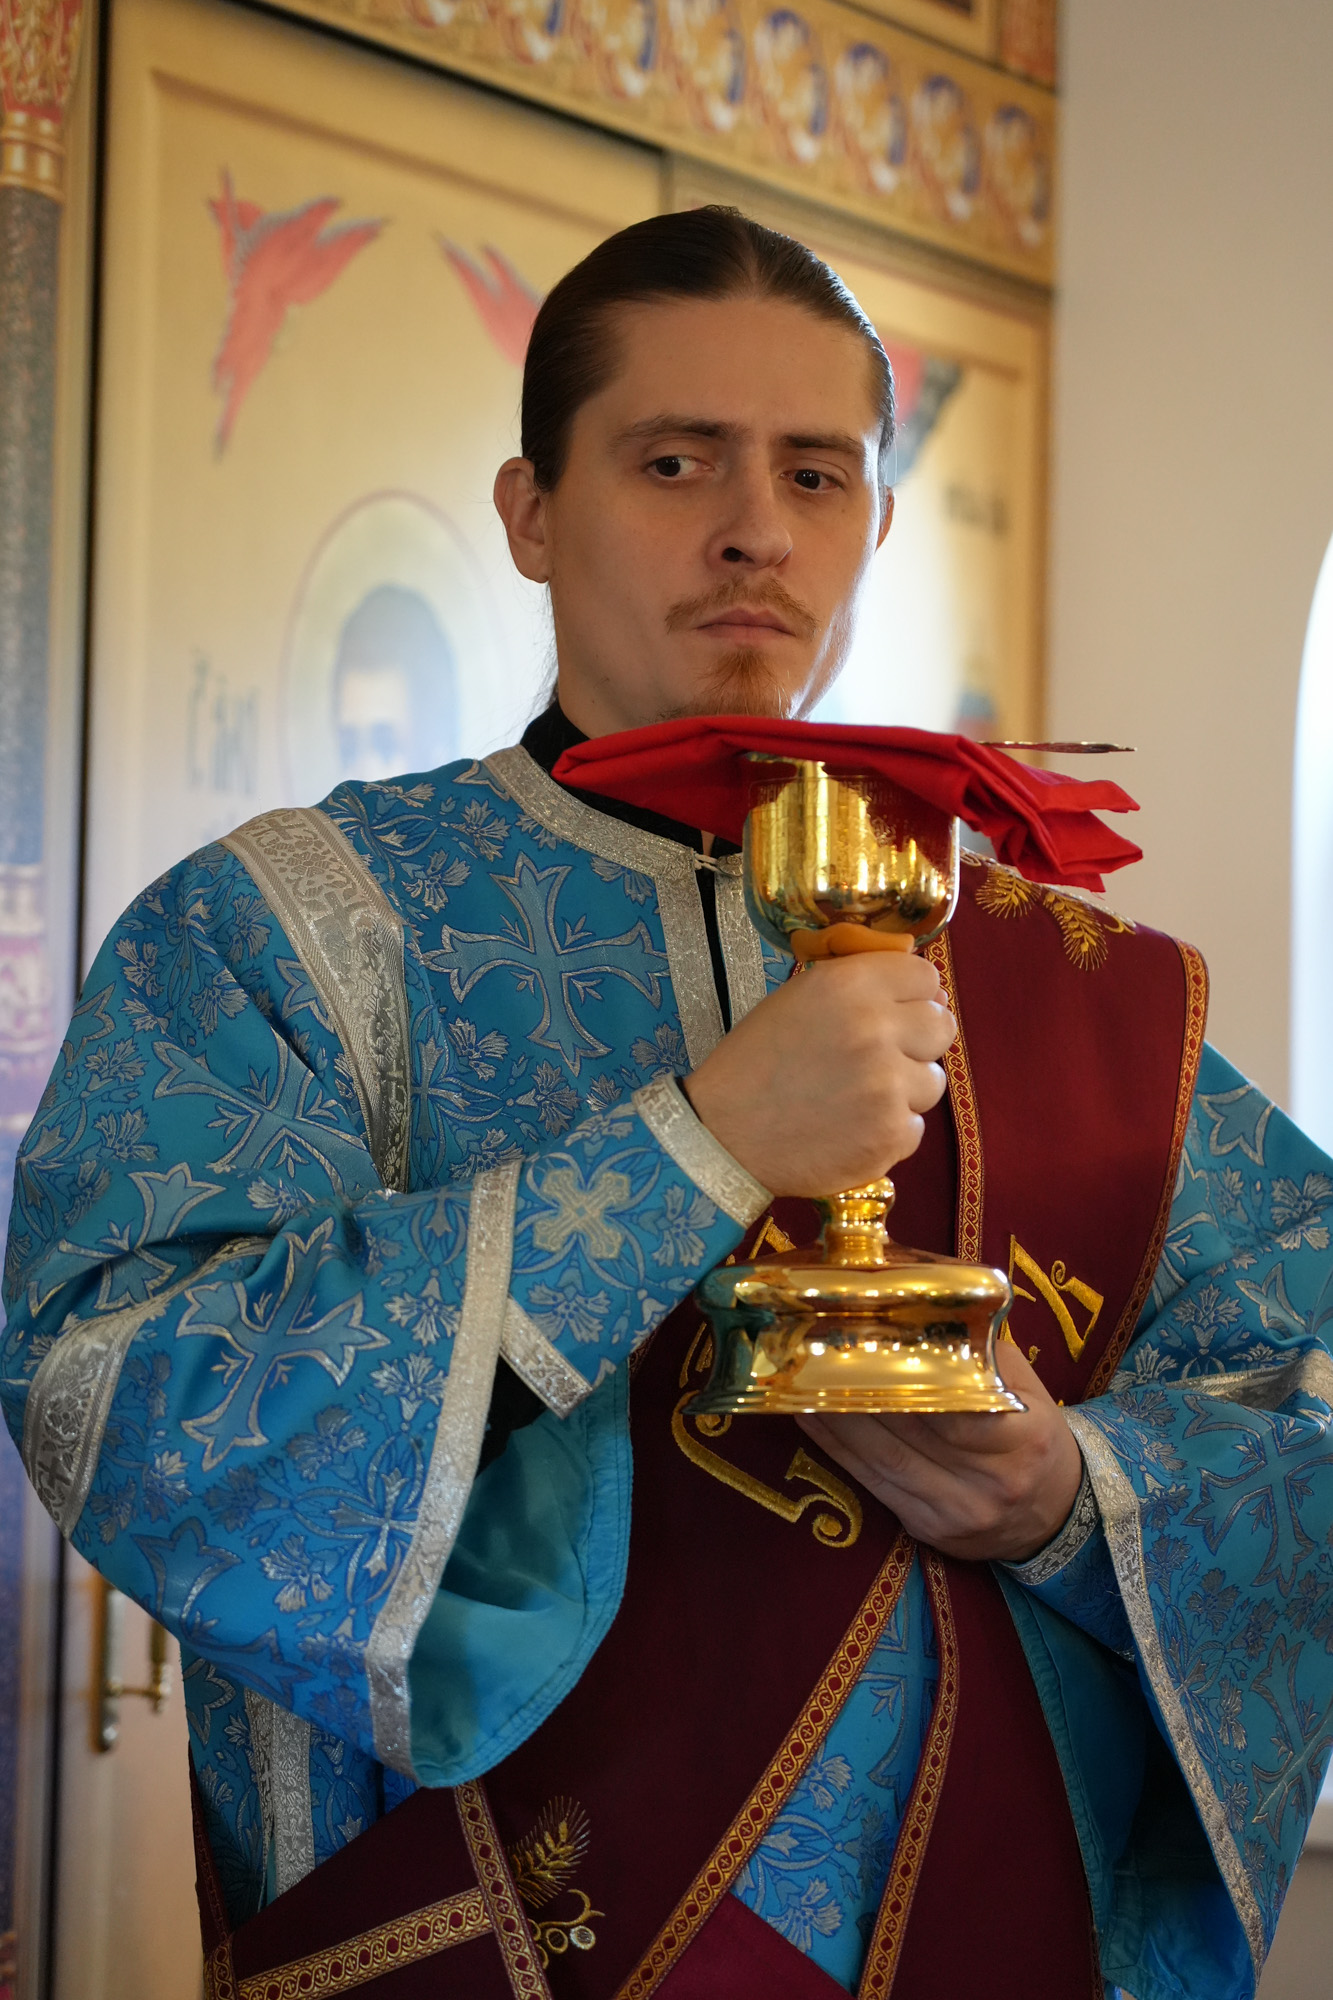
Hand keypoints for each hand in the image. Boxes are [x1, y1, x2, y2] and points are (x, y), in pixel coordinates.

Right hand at [682, 952, 955, 1194]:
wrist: (723, 1133)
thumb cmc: (756, 1062)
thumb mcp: (799, 999)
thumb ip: (859, 986)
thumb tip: (927, 988)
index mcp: (850, 986)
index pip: (925, 976)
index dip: (913, 995)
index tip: (897, 1012)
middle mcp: (876, 1030)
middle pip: (942, 1025)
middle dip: (918, 1039)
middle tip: (882, 1056)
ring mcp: (889, 1086)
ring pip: (933, 1079)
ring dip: (904, 1088)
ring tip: (858, 1097)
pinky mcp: (892, 1135)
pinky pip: (915, 1125)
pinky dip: (889, 1129)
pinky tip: (851, 1127)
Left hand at [795, 1341, 1083, 1562]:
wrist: (1055, 1513)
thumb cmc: (1034, 1434)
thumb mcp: (1027, 1386)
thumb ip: (981, 1348)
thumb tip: (922, 1302)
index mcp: (1023, 1437)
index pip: (959, 1404)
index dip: (909, 1374)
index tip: (869, 1338)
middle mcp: (991, 1480)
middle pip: (910, 1428)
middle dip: (859, 1387)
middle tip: (818, 1349)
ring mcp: (957, 1511)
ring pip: (883, 1458)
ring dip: (836, 1418)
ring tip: (802, 1381)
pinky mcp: (928, 1529)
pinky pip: (873, 1484)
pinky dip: (837, 1450)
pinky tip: (812, 1419)